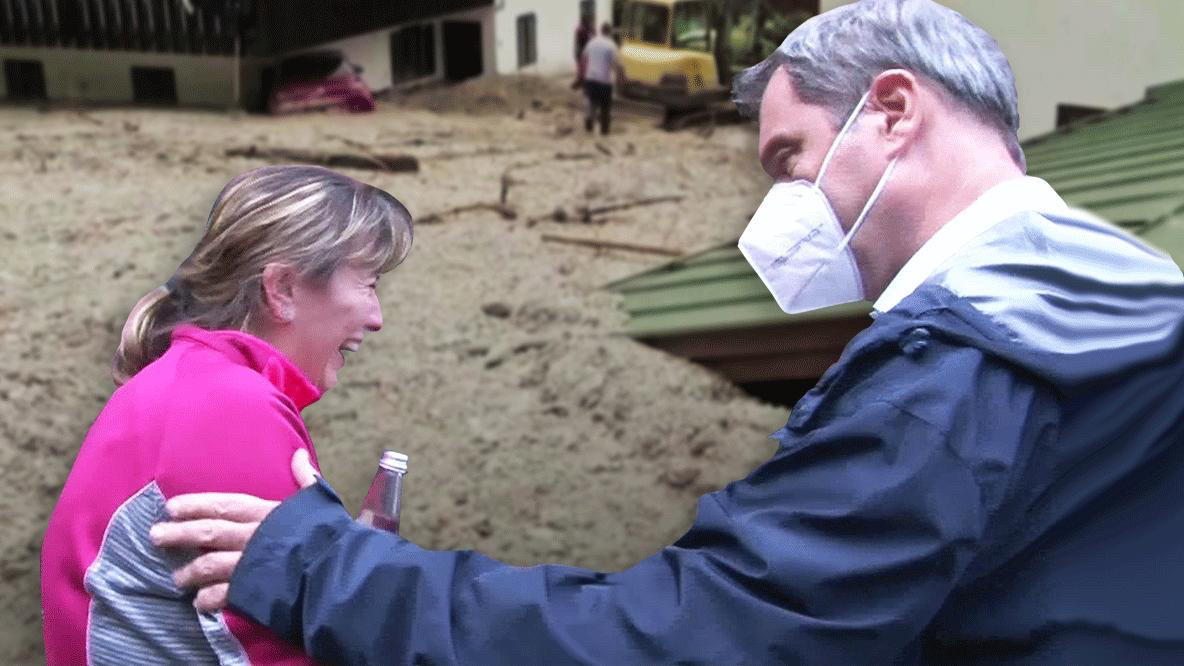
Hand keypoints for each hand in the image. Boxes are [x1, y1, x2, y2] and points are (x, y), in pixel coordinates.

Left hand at [150, 448, 318, 611]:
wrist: (338, 569)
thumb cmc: (332, 533)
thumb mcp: (320, 500)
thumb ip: (306, 478)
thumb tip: (298, 454)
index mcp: (267, 513)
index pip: (225, 504)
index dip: (196, 504)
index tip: (172, 507)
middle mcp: (252, 536)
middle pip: (207, 532)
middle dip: (178, 533)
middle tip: (155, 536)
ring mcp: (248, 565)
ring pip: (208, 565)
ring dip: (190, 572)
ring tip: (177, 579)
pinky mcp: (251, 592)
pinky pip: (221, 596)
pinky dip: (207, 600)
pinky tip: (199, 602)